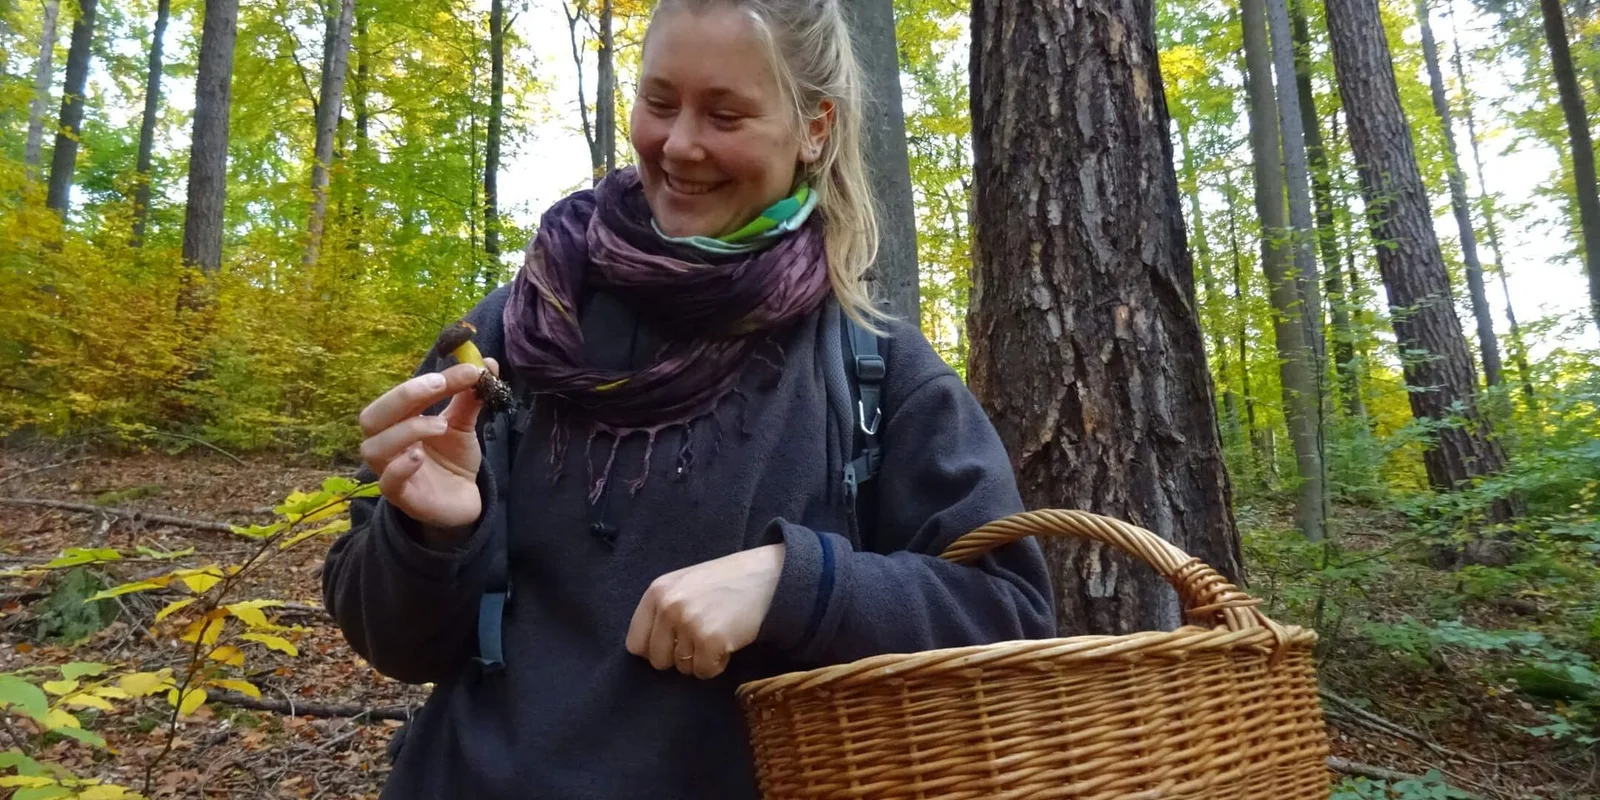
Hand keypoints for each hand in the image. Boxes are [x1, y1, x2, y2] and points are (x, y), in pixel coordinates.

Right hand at [357, 359, 499, 532]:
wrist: (463, 500)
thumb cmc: (453, 459)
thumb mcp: (463, 425)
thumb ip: (470, 397)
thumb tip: (488, 363)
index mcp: (397, 422)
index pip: (400, 397)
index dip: (425, 380)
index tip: (463, 369)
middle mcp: (387, 444)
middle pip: (372, 417)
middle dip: (403, 396)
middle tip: (439, 384)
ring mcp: (390, 471)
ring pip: (374, 448)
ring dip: (407, 429)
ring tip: (441, 425)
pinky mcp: (402, 497)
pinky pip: (388, 482)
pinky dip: (400, 467)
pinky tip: (419, 457)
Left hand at [625, 545, 784, 678]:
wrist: (766, 577)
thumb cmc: (726, 582)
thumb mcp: (685, 584)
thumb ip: (663, 610)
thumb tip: (646, 650)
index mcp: (657, 592)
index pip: (635, 643)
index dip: (655, 649)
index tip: (672, 645)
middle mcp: (668, 607)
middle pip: (658, 660)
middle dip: (679, 657)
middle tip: (701, 638)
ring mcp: (688, 623)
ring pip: (683, 668)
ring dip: (701, 658)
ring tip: (718, 633)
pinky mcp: (710, 640)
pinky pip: (705, 671)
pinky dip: (718, 663)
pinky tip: (729, 641)